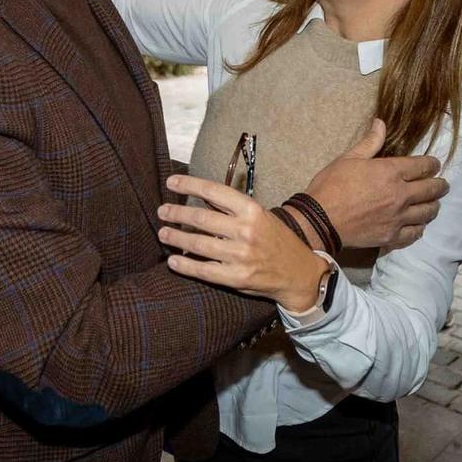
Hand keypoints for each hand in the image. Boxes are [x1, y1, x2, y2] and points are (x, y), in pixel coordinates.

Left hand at [161, 175, 327, 312]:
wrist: (298, 272)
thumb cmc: (276, 240)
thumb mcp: (260, 216)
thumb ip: (233, 209)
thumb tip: (199, 200)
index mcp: (252, 210)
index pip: (214, 191)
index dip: (189, 185)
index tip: (171, 183)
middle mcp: (245, 231)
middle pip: (201, 218)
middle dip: (177, 213)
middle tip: (162, 211)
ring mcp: (240, 255)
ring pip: (198, 244)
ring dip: (176, 237)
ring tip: (163, 233)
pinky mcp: (236, 277)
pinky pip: (204, 270)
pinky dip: (185, 265)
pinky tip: (173, 260)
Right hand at [303, 119, 447, 249]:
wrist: (320, 220)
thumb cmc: (331, 185)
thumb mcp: (349, 158)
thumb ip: (370, 142)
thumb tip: (380, 122)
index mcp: (391, 172)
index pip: (423, 166)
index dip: (432, 164)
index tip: (435, 164)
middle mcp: (401, 195)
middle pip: (432, 189)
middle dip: (440, 185)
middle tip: (442, 184)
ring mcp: (399, 217)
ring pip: (428, 212)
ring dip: (433, 206)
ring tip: (433, 204)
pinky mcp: (392, 236)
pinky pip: (415, 233)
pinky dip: (419, 228)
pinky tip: (418, 225)